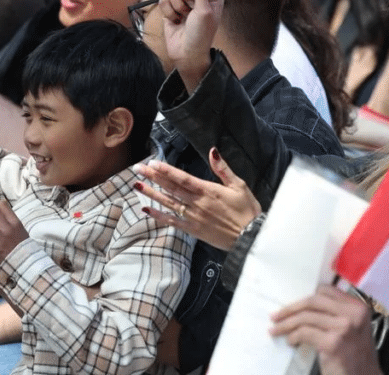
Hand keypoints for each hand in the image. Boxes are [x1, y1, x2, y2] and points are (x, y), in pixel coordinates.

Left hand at [135, 148, 261, 250]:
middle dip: (153, 177)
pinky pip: (172, 221)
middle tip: (138, 169)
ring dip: (151, 194)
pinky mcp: (193, 229)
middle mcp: (197, 203)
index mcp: (208, 190)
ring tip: (136, 185)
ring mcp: (193, 217)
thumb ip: (223, 168)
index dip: (166, 170)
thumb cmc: (247, 211)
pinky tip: (147, 210)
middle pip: (171, 188)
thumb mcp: (239, 185)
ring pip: (168, 203)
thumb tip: (213, 151)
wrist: (251, 238)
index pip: (182, 178)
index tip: (152, 163)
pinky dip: (159, 215)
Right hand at [160, 0, 222, 91]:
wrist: (186, 54)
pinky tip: (175, 21)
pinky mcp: (170, 9)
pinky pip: (163, 0)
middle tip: (190, 6)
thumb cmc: (201, 35)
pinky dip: (168, 11)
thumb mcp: (205, 11)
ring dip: (176, 4)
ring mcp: (183, 3)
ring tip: (183, 17)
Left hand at [270, 285, 381, 374]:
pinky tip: (290, 341)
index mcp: (358, 307)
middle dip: (290, 308)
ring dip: (286, 324)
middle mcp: (353, 314)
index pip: (325, 291)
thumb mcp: (351, 328)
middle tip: (275, 316)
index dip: (305, 297)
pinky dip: (293, 336)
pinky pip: (305, 333)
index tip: (292, 304)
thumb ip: (335, 313)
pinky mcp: (334, 343)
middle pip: (313, 302)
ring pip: (305, 317)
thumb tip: (303, 304)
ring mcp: (344, 328)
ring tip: (276, 330)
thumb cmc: (355, 355)